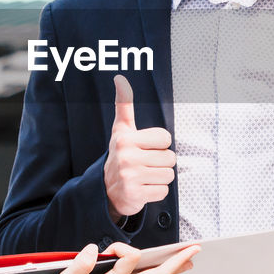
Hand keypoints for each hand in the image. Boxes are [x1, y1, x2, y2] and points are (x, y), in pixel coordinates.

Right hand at [104, 75, 175, 219]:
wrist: (104, 190)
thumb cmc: (120, 154)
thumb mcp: (121, 129)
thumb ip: (124, 105)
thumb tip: (120, 78)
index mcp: (126, 138)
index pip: (166, 138)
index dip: (159, 145)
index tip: (145, 149)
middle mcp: (126, 156)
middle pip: (170, 158)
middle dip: (161, 163)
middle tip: (144, 165)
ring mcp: (129, 177)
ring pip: (168, 175)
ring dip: (159, 178)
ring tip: (144, 177)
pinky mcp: (134, 195)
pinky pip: (163, 191)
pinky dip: (155, 192)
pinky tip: (142, 189)